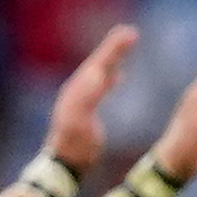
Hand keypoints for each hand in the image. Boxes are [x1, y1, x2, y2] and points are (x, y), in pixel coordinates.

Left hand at [43, 25, 137, 172]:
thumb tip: (97, 73)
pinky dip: (111, 77)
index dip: (114, 48)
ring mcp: (81, 98)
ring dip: (114, 58)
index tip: (129, 34)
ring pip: (101, 71)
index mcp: (79, 89)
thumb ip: (86, 97)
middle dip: (115, 48)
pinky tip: (120, 76)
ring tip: (127, 46)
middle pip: (99, 63)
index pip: (99, 63)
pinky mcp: (86, 108)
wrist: (65, 163)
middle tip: (131, 33)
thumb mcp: (79, 121)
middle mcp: (78, 89)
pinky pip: (102, 85)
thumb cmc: (74, 145)